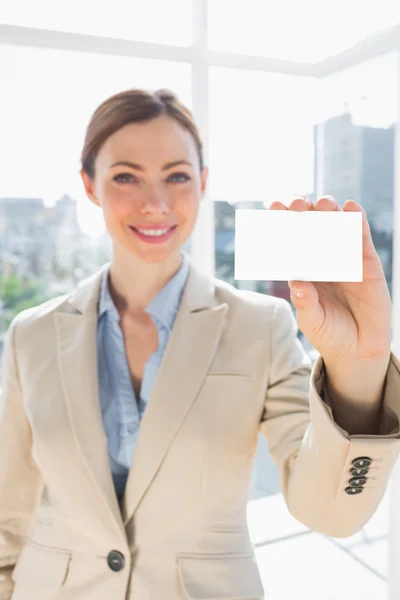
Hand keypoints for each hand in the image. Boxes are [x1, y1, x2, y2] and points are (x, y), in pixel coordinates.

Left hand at [269, 195, 391, 365]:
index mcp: (302, 269)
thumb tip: (296, 283)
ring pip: (335, 226)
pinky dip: (357, 219)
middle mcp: (321, 259)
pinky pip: (361, 236)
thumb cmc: (329, 333)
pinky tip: (351, 208)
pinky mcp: (365, 261)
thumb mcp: (313, 321)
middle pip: (310, 226)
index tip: (273, 207)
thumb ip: (306, 303)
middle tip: (297, 205)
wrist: (359, 347)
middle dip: (303, 211)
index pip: (289, 240)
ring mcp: (343, 257)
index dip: (281, 222)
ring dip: (329, 210)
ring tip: (323, 203)